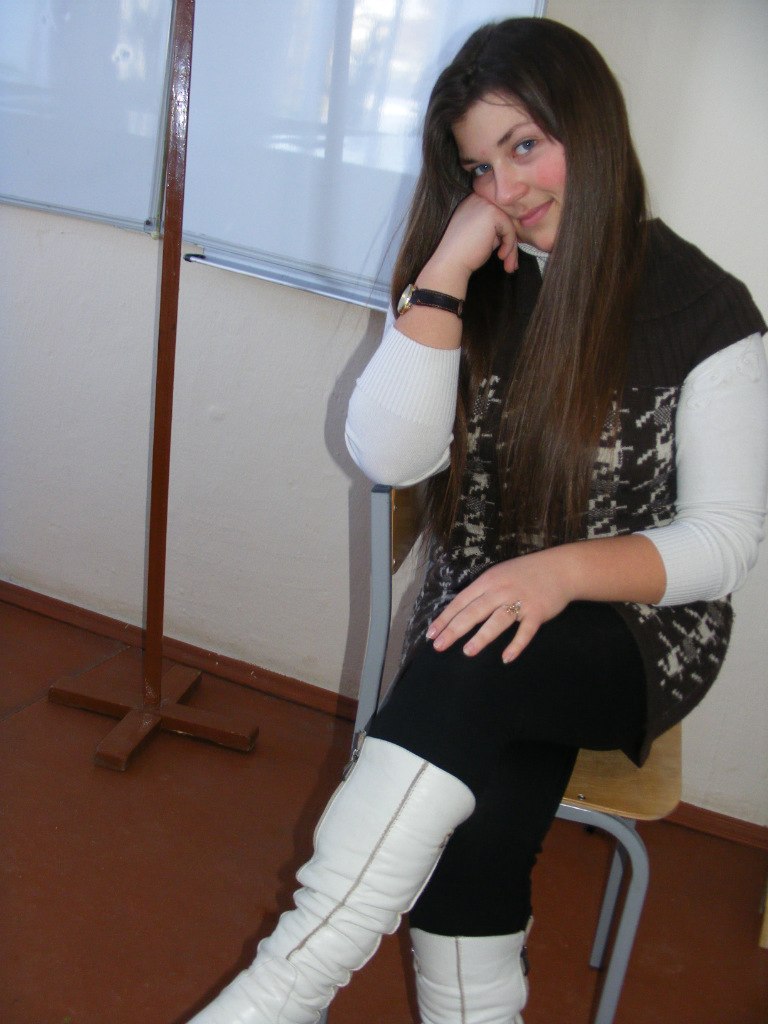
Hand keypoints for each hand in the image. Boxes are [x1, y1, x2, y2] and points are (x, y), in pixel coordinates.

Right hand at [422, 194, 518, 290]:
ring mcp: (484, 204)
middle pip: (504, 219)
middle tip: (510, 264)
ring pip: (508, 225)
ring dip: (511, 248)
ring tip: (508, 265)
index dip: (503, 235)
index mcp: (473, 203)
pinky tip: (501, 256)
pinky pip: (510, 229)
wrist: (450, 262)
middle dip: (509, 243)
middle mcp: (478, 199)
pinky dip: (509, 246)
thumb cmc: (462, 254)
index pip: (497, 216)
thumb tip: (514, 233)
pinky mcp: (491, 212)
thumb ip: (493, 229)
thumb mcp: (480, 235)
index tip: (506, 253)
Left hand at [426, 549, 575, 662]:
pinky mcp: (538, 612)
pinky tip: (506, 658)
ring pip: (498, 620)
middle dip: (455, 629)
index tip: (431, 634)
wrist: (560, 568)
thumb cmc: (525, 574)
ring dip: (482, 636)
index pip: (461, 601)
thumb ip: (481, 592)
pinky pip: (526, 631)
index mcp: (488, 581)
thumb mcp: (499, 575)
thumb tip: (459, 611)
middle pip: (474, 611)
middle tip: (439, 645)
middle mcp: (501, 590)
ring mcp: (520, 601)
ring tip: (468, 651)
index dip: (445, 618)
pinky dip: (516, 645)